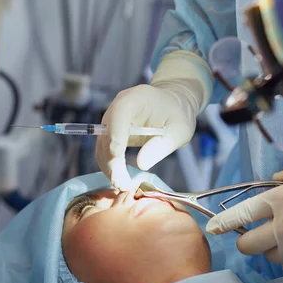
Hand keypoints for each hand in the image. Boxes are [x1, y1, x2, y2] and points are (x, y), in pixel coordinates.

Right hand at [95, 51, 211, 189]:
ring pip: (102, 144)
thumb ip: (162, 146)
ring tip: (123, 184)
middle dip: (111, 160)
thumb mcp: (180, 131)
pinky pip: (105, 149)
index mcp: (137, 98)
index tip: (117, 157)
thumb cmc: (178, 115)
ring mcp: (112, 118)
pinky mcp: (111, 131)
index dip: (116, 135)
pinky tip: (120, 178)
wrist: (173, 106)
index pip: (120, 113)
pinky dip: (110, 164)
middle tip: (122, 183)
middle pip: (107, 133)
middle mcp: (119, 105)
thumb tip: (141, 164)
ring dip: (109, 166)